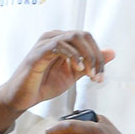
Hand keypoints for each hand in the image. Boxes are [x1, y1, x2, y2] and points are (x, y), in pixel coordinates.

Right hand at [0, 30, 114, 133]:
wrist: (22, 98)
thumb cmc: (43, 84)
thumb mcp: (73, 74)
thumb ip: (90, 63)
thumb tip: (111, 52)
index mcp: (61, 41)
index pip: (87, 39)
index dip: (99, 56)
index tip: (100, 76)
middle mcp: (53, 38)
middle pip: (83, 35)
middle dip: (95, 56)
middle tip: (96, 76)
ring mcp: (44, 44)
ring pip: (74, 37)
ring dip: (86, 56)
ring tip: (87, 74)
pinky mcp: (37, 53)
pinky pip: (58, 45)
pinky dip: (73, 56)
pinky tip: (77, 69)